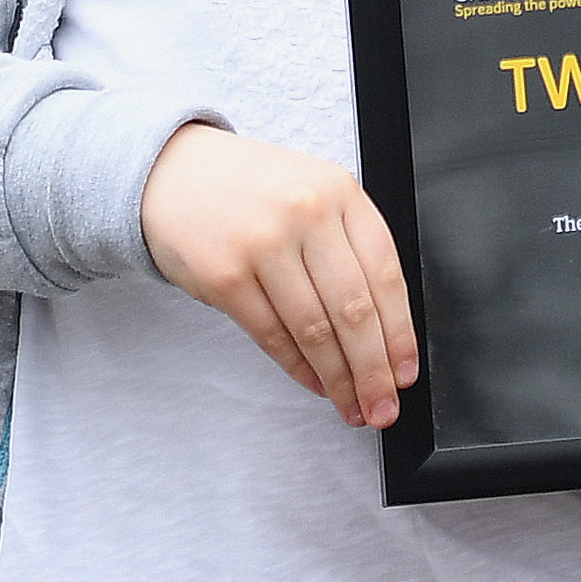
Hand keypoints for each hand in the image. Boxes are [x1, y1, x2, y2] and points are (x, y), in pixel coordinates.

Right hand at [138, 124, 420, 428]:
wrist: (174, 174)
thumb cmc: (254, 192)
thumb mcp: (314, 194)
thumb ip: (350, 246)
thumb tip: (386, 331)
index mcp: (342, 192)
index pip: (387, 275)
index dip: (400, 333)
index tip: (406, 372)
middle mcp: (307, 214)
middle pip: (355, 309)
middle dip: (374, 370)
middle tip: (383, 408)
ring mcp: (264, 244)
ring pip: (315, 329)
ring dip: (339, 379)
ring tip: (353, 407)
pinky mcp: (224, 276)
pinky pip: (272, 335)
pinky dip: (299, 368)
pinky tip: (316, 384)